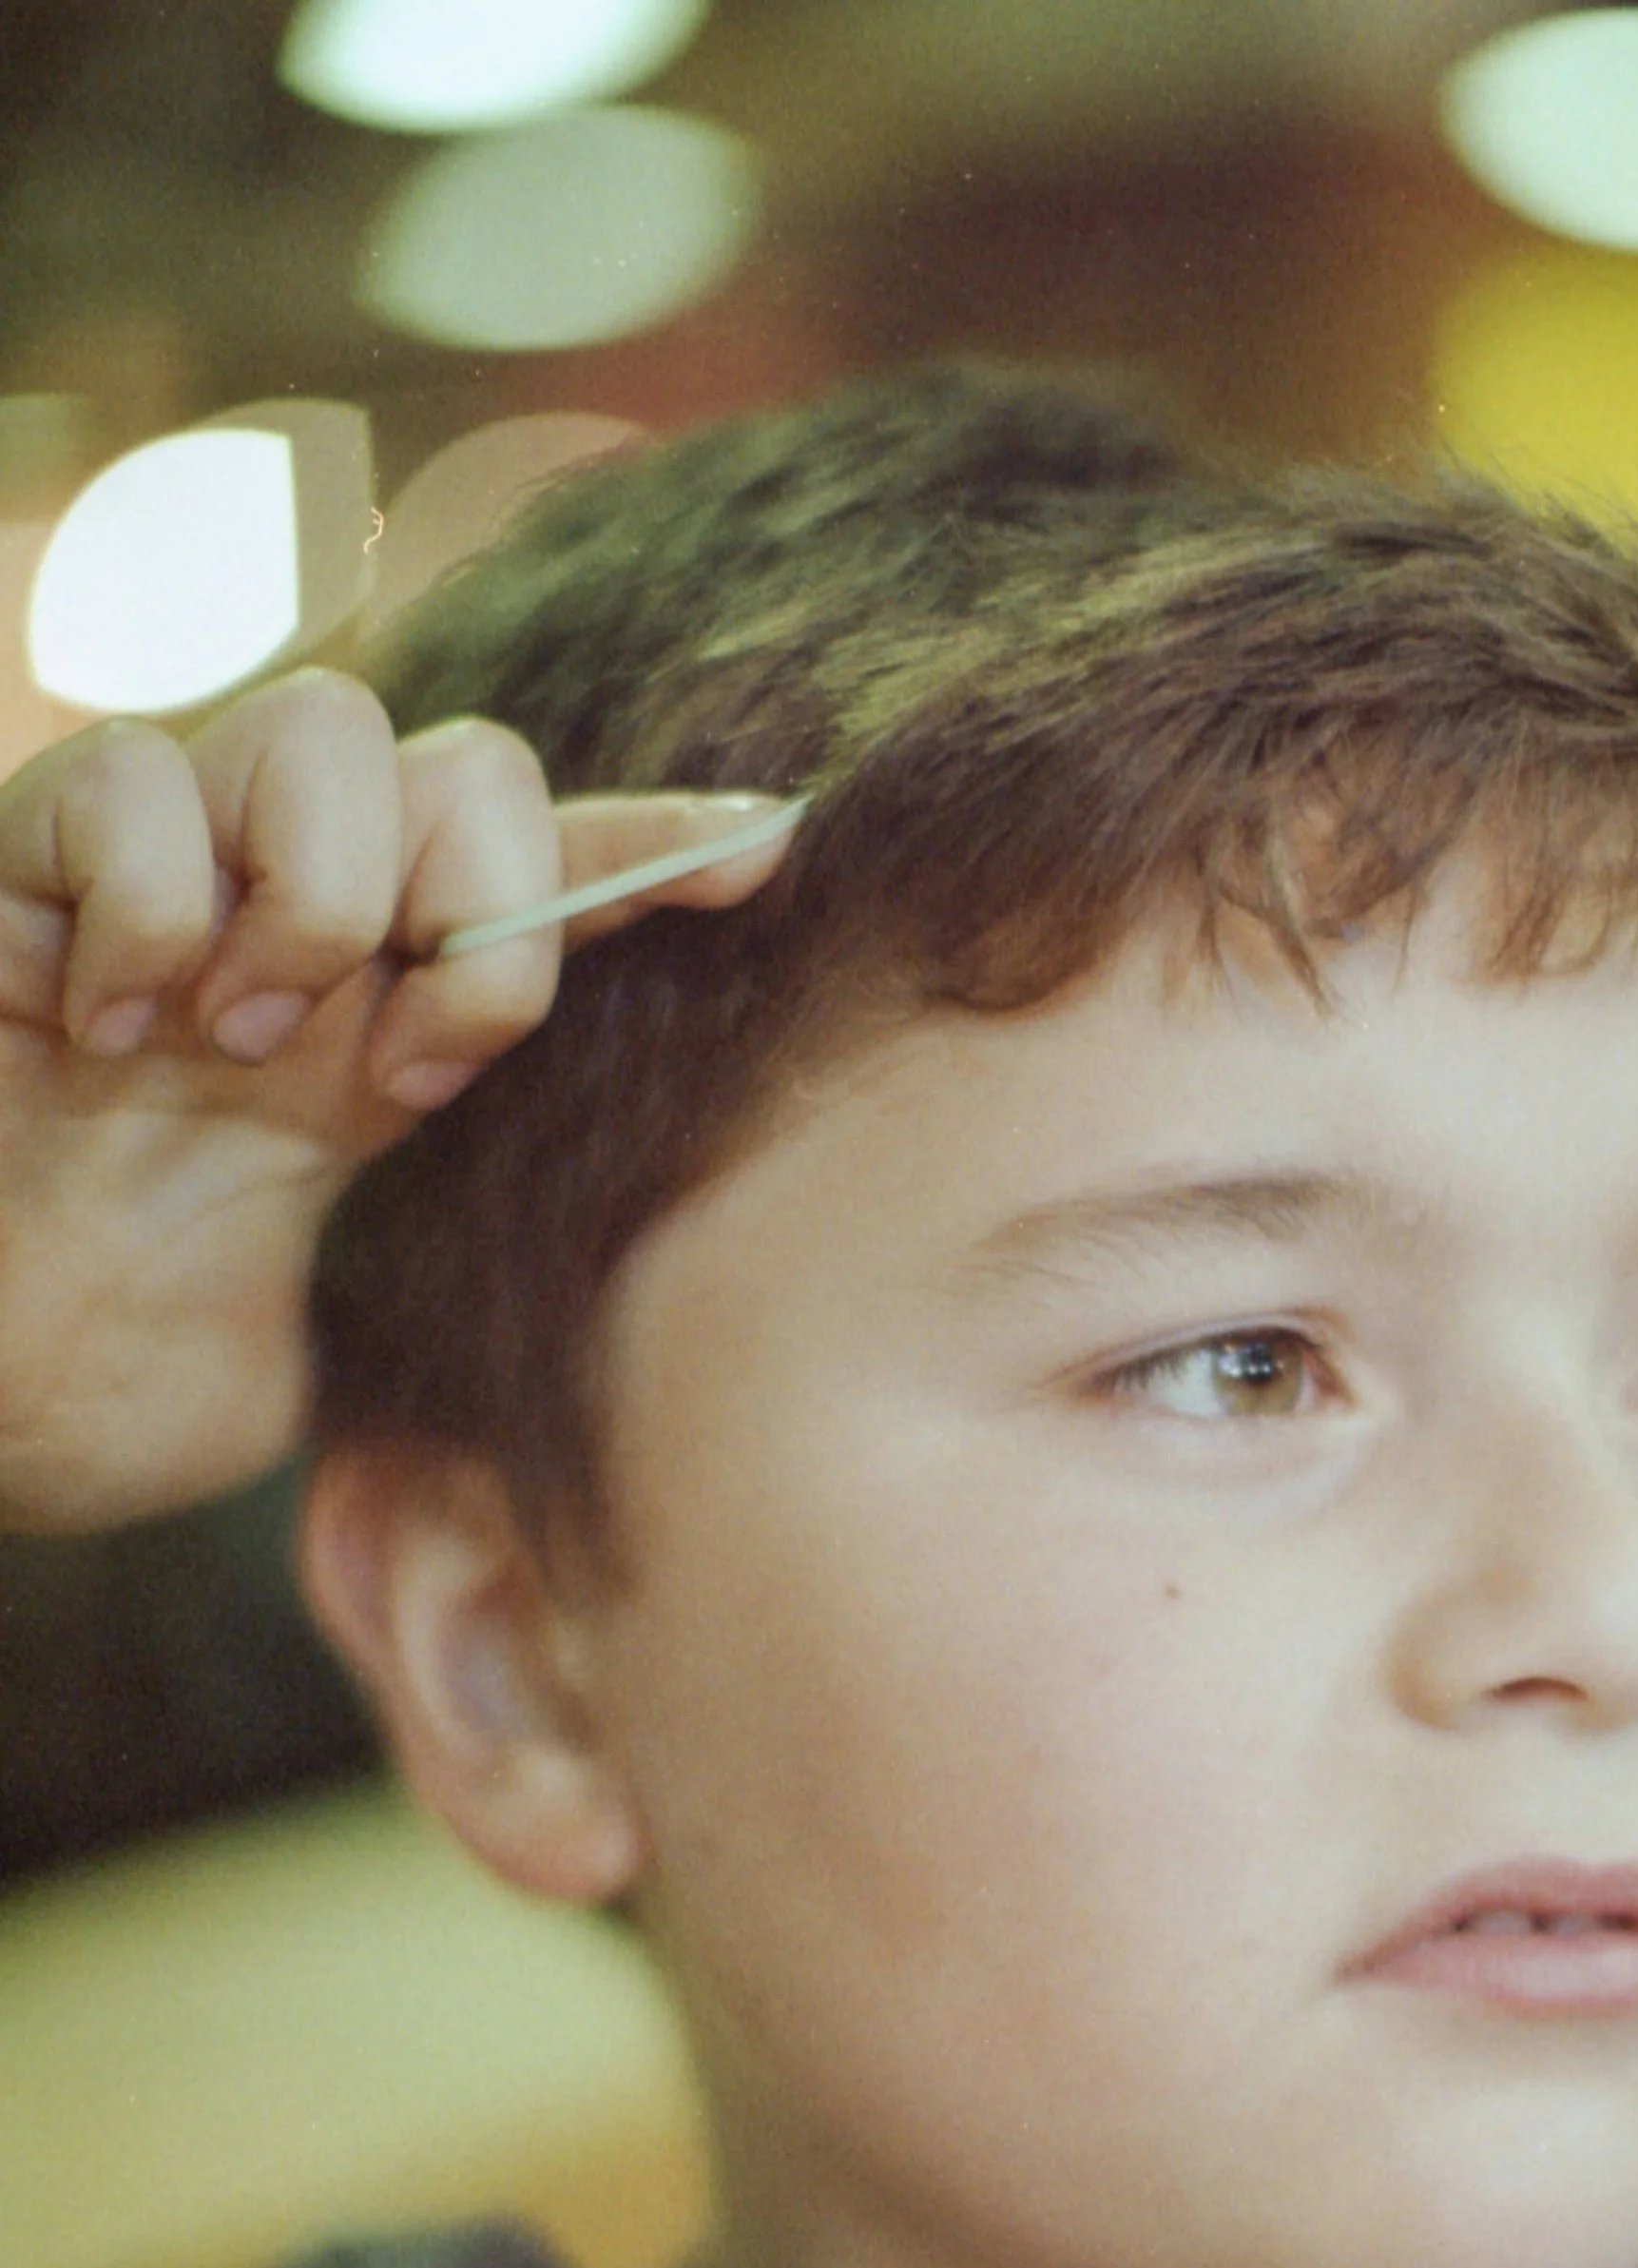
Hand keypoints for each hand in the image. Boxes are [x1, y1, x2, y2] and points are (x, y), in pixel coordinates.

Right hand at [0, 669, 798, 1531]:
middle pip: (469, 762)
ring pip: (324, 726)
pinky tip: (88, 1025)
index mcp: (378, 1018)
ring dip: (310, 902)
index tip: (765, 852)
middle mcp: (283, 910)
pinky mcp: (19, 843)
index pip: (546, 885)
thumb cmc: (102, 1372)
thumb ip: (437, 1292)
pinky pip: (134, 779)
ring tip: (230, 1044)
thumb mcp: (320, 1344)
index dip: (657, 849)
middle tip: (389, 1067)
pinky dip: (141, 911)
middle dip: (470, 906)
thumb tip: (586, 1343)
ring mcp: (158, 861)